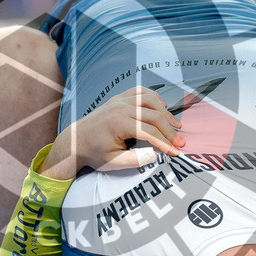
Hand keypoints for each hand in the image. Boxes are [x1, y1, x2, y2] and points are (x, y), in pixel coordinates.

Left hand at [41, 86, 183, 179]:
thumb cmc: (94, 153)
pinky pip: (141, 91)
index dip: (165, 143)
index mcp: (119, 124)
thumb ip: (135, 160)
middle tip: (180, 141)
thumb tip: (155, 155)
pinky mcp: (118, 98)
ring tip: (175, 124)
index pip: (150, 132)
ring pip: (150, 100)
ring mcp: (119, 100)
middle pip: (154, 115)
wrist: (76, 141)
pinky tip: (162, 107)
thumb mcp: (113, 163)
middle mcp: (121, 108)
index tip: (176, 152)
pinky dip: (154, 97)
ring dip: (165, 111)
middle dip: (170, 129)